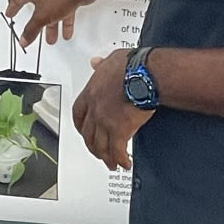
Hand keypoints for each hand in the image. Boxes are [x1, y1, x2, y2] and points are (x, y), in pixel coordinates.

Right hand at [6, 0, 91, 46]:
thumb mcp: (42, 17)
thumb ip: (32, 30)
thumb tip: (23, 40)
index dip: (13, 7)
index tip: (10, 13)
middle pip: (33, 1)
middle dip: (30, 12)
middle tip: (25, 12)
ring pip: (50, 10)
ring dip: (50, 25)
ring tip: (50, 36)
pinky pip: (63, 12)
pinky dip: (63, 23)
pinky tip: (66, 32)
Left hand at [72, 49, 152, 171]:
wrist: (145, 73)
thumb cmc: (133, 65)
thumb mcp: (112, 59)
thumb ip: (102, 65)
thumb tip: (95, 62)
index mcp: (91, 92)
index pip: (78, 114)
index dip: (80, 126)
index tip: (83, 132)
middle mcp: (95, 109)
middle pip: (88, 134)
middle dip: (93, 146)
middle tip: (98, 153)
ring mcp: (106, 121)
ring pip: (100, 145)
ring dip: (106, 157)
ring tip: (112, 164)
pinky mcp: (120, 130)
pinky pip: (117, 150)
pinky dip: (120, 159)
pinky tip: (126, 163)